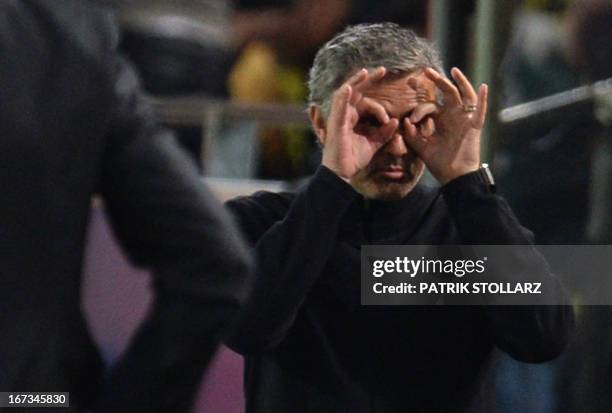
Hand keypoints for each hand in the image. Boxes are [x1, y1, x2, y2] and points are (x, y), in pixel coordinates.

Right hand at [321, 67, 398, 180]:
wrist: (342, 172)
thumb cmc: (354, 158)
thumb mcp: (374, 143)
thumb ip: (384, 132)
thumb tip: (395, 121)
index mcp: (353, 118)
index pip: (366, 103)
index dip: (380, 108)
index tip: (388, 120)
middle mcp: (344, 114)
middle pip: (356, 91)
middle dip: (368, 80)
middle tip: (383, 70)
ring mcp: (339, 117)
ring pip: (346, 93)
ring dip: (356, 81)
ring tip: (366, 72)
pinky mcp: (336, 123)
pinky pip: (339, 106)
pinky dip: (344, 96)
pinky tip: (350, 87)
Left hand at [403, 67, 487, 184]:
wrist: (454, 176)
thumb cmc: (439, 162)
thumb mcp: (421, 147)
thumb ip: (411, 135)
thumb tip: (405, 120)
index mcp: (439, 119)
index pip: (429, 105)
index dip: (419, 108)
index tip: (410, 119)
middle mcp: (452, 115)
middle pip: (446, 92)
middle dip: (437, 81)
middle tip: (425, 71)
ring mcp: (464, 119)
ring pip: (464, 95)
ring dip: (460, 82)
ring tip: (453, 71)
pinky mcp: (474, 126)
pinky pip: (480, 110)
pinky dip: (483, 98)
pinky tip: (483, 86)